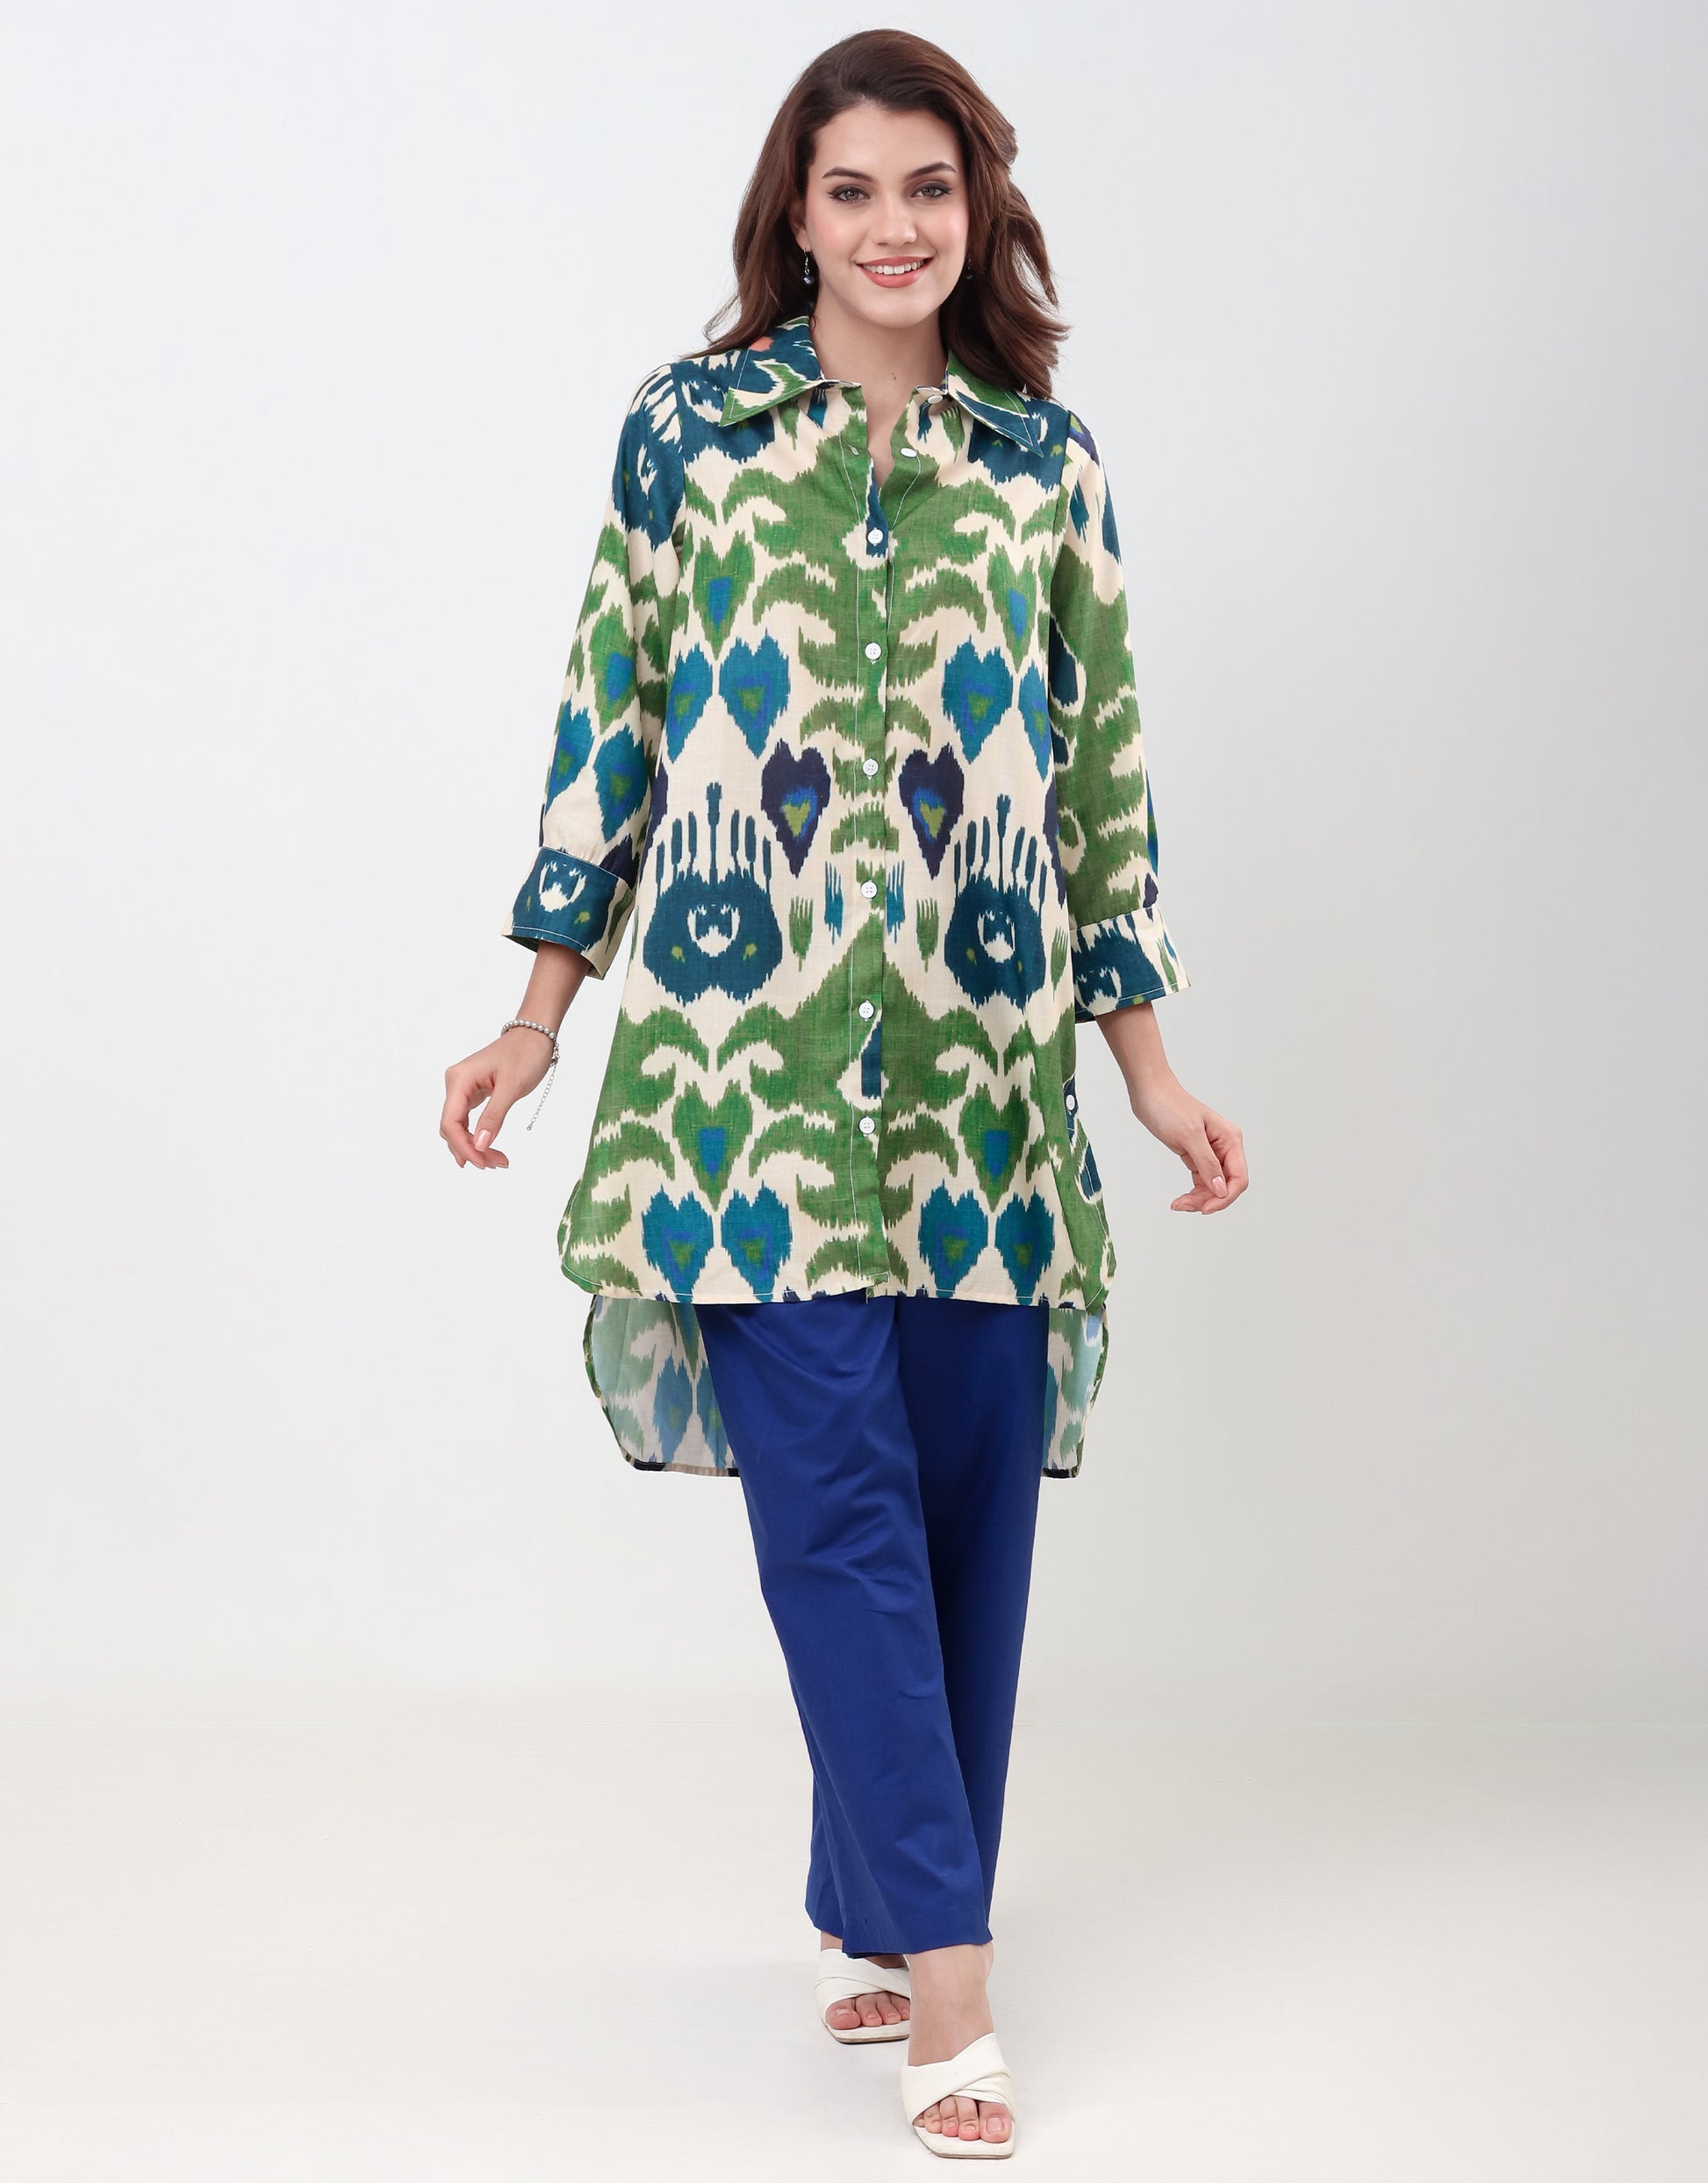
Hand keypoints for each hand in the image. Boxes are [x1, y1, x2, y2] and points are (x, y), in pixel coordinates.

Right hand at [441, 1027, 555, 1169]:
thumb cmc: (525, 1054)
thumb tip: (479, 1145)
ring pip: (459, 1126)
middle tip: (496, 1164)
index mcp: (459, 1080)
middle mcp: (456, 1084)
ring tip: (497, 1161)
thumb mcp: (512, 1087)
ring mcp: (463, 1088)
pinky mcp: (473, 1092)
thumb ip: (494, 1116)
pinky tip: (486, 1149)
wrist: (534, 1035)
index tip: (483, 1163)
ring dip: (474, 1146)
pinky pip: (468, 1120)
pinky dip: (477, 1136)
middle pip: (452, 1127)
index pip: (450, 1122)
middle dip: (471, 1149)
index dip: (463, 1147)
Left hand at [1128, 1074, 1247, 1213]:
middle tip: (1184, 1205)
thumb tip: (1221, 1189)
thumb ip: (1207, 1163)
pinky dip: (1193, 1193)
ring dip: (1199, 1199)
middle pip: (1226, 1185)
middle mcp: (1225, 1147)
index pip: (1238, 1177)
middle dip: (1209, 1199)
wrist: (1149, 1094)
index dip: (1225, 1197)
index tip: (1205, 1209)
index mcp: (1230, 1139)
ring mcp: (1211, 1153)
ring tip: (1178, 1204)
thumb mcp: (1189, 1135)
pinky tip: (1180, 1200)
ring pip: (1213, 1187)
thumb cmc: (1169, 1106)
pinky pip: (1201, 1181)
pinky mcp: (1195, 1156)